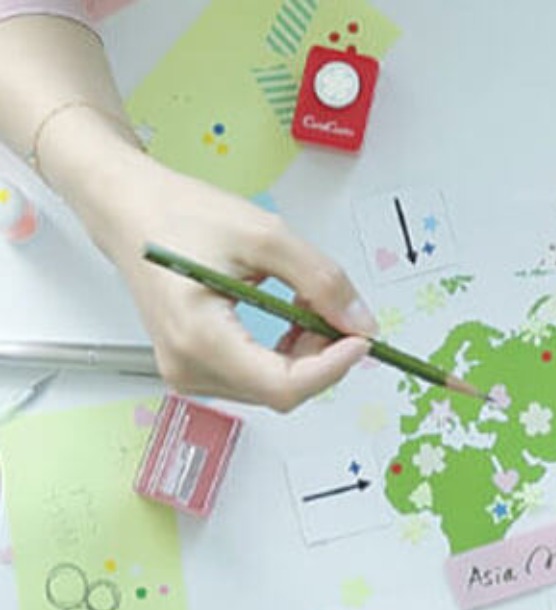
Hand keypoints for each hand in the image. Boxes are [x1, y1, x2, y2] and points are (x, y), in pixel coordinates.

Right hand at [82, 152, 373, 410]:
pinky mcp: (196, 367)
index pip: (283, 385)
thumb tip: (359, 321)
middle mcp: (189, 366)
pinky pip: (258, 377)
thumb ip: (321, 281)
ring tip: (306, 303)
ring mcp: (189, 371)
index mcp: (198, 338)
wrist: (132, 211)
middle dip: (322, 354)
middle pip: (282, 390)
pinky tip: (290, 318)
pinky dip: (286, 352)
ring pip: (275, 387)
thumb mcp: (265, 236)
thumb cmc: (181, 217)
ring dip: (306, 353)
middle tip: (334, 308)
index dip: (332, 367)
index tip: (360, 338)